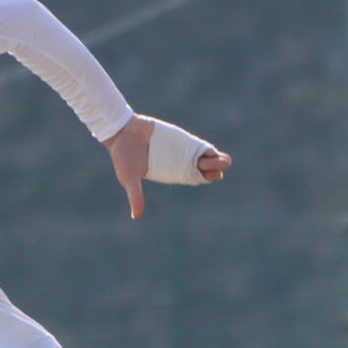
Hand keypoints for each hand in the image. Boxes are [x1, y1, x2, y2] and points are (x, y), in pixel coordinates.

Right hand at [102, 115, 233, 219]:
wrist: (121, 131)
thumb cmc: (123, 156)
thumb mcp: (129, 177)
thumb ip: (135, 195)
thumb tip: (136, 216)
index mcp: (168, 173)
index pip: (191, 178)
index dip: (203, 178)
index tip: (213, 177)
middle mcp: (176, 163)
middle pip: (200, 169)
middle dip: (213, 170)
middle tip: (220, 170)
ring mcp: (178, 149)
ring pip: (201, 156)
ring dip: (214, 159)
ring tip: (226, 160)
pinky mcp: (177, 138)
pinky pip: (195, 144)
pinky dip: (206, 148)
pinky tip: (214, 151)